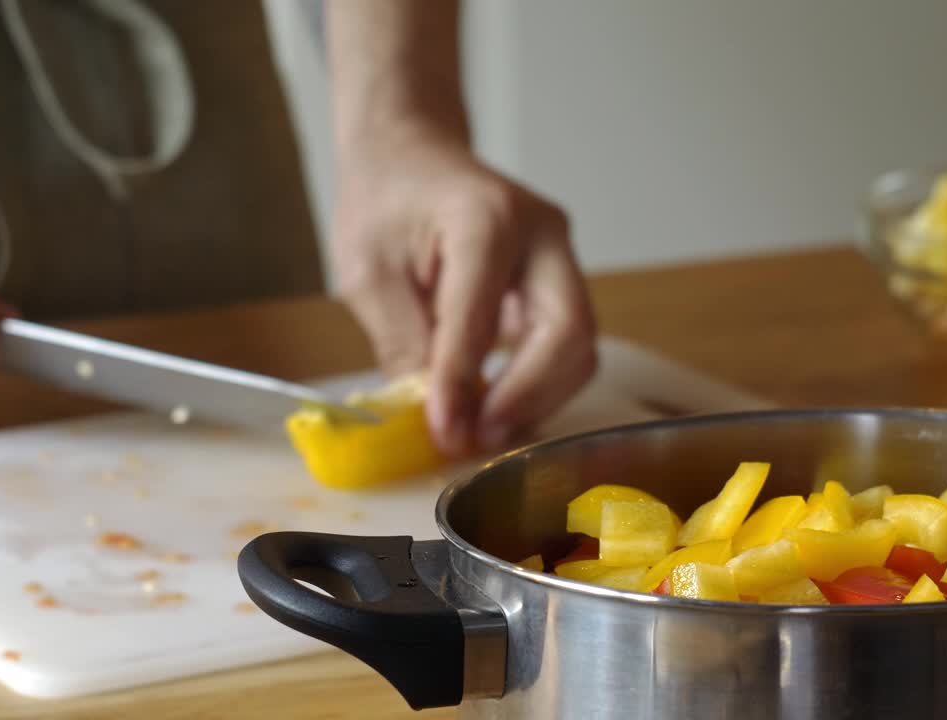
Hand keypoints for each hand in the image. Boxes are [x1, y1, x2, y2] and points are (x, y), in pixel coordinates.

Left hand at [333, 127, 596, 455]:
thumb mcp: (368, 273)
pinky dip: (536, 387)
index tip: (444, 432)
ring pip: (578, 347)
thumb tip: (432, 418)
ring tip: (480, 433)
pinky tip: (493, 410)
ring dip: (536, 400)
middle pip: (567, 331)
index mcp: (485, 217)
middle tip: (475, 439)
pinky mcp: (558, 284)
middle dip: (526, 397)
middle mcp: (541, 232)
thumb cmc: (384, 202)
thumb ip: (402, 343)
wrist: (411, 156)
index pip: (480, 314)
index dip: (462, 381)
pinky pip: (564, 347)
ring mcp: (559, 257)